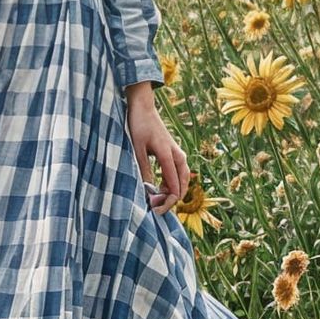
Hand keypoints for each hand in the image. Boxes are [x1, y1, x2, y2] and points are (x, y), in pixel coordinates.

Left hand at [125, 84, 188, 214]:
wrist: (143, 108)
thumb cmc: (139, 126)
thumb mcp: (137, 149)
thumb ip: (144, 170)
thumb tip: (148, 191)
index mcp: (169, 155)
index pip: (175, 186)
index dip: (167, 202)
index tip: (154, 210)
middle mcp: (178, 156)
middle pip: (183, 185)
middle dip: (172, 200)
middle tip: (156, 210)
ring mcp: (177, 155)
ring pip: (181, 180)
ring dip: (172, 193)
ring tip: (157, 202)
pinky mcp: (173, 154)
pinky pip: (176, 174)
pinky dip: (171, 184)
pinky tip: (159, 190)